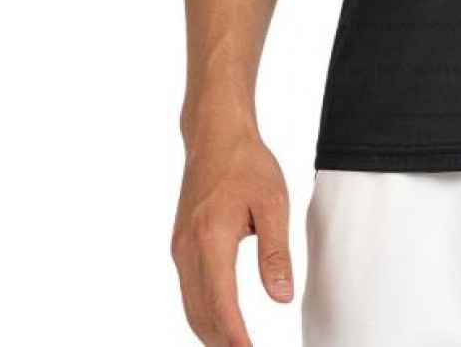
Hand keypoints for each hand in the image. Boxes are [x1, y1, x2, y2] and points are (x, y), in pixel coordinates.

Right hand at [170, 129, 293, 345]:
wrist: (215, 135)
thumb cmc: (246, 163)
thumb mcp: (272, 203)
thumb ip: (275, 251)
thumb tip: (281, 297)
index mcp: (211, 239)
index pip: (221, 305)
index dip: (236, 338)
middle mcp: (187, 250)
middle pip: (200, 314)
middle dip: (222, 342)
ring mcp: (179, 249)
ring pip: (191, 307)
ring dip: (212, 332)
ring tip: (237, 346)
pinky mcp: (180, 245)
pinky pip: (189, 291)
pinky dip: (204, 313)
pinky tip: (222, 323)